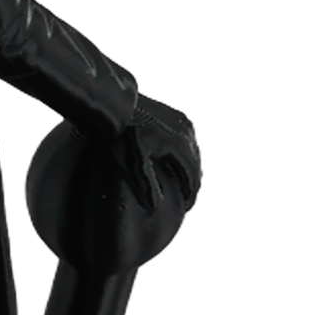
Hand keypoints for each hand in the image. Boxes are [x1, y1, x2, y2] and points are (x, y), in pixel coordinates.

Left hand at [118, 94, 202, 213]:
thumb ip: (146, 183)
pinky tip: (177, 163)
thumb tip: (154, 206)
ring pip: (193, 152)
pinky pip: (187, 141)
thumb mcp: (134, 162)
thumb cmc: (124, 135)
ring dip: (189, 169)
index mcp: (180, 145)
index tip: (187, 207)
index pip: (192, 176)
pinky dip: (185, 155)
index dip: (190, 194)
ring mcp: (183, 123)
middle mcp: (187, 133)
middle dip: (192, 183)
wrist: (120, 107)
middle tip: (187, 200)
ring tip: (184, 184)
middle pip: (195, 164)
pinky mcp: (178, 117)